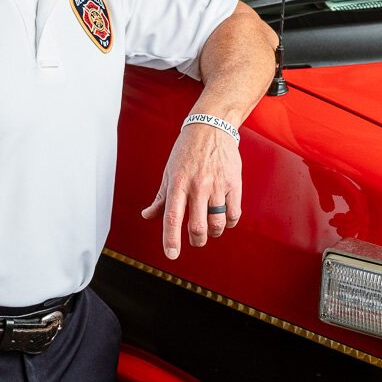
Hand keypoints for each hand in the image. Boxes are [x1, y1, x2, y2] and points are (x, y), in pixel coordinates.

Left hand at [139, 123, 241, 259]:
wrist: (211, 126)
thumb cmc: (186, 151)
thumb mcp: (169, 172)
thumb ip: (161, 198)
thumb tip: (147, 216)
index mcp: (177, 183)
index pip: (172, 216)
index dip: (171, 239)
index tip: (171, 255)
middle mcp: (197, 185)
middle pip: (198, 226)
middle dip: (196, 240)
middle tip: (195, 240)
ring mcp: (217, 185)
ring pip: (217, 224)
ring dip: (213, 233)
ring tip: (210, 229)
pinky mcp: (234, 183)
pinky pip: (233, 214)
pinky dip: (229, 223)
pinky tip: (224, 219)